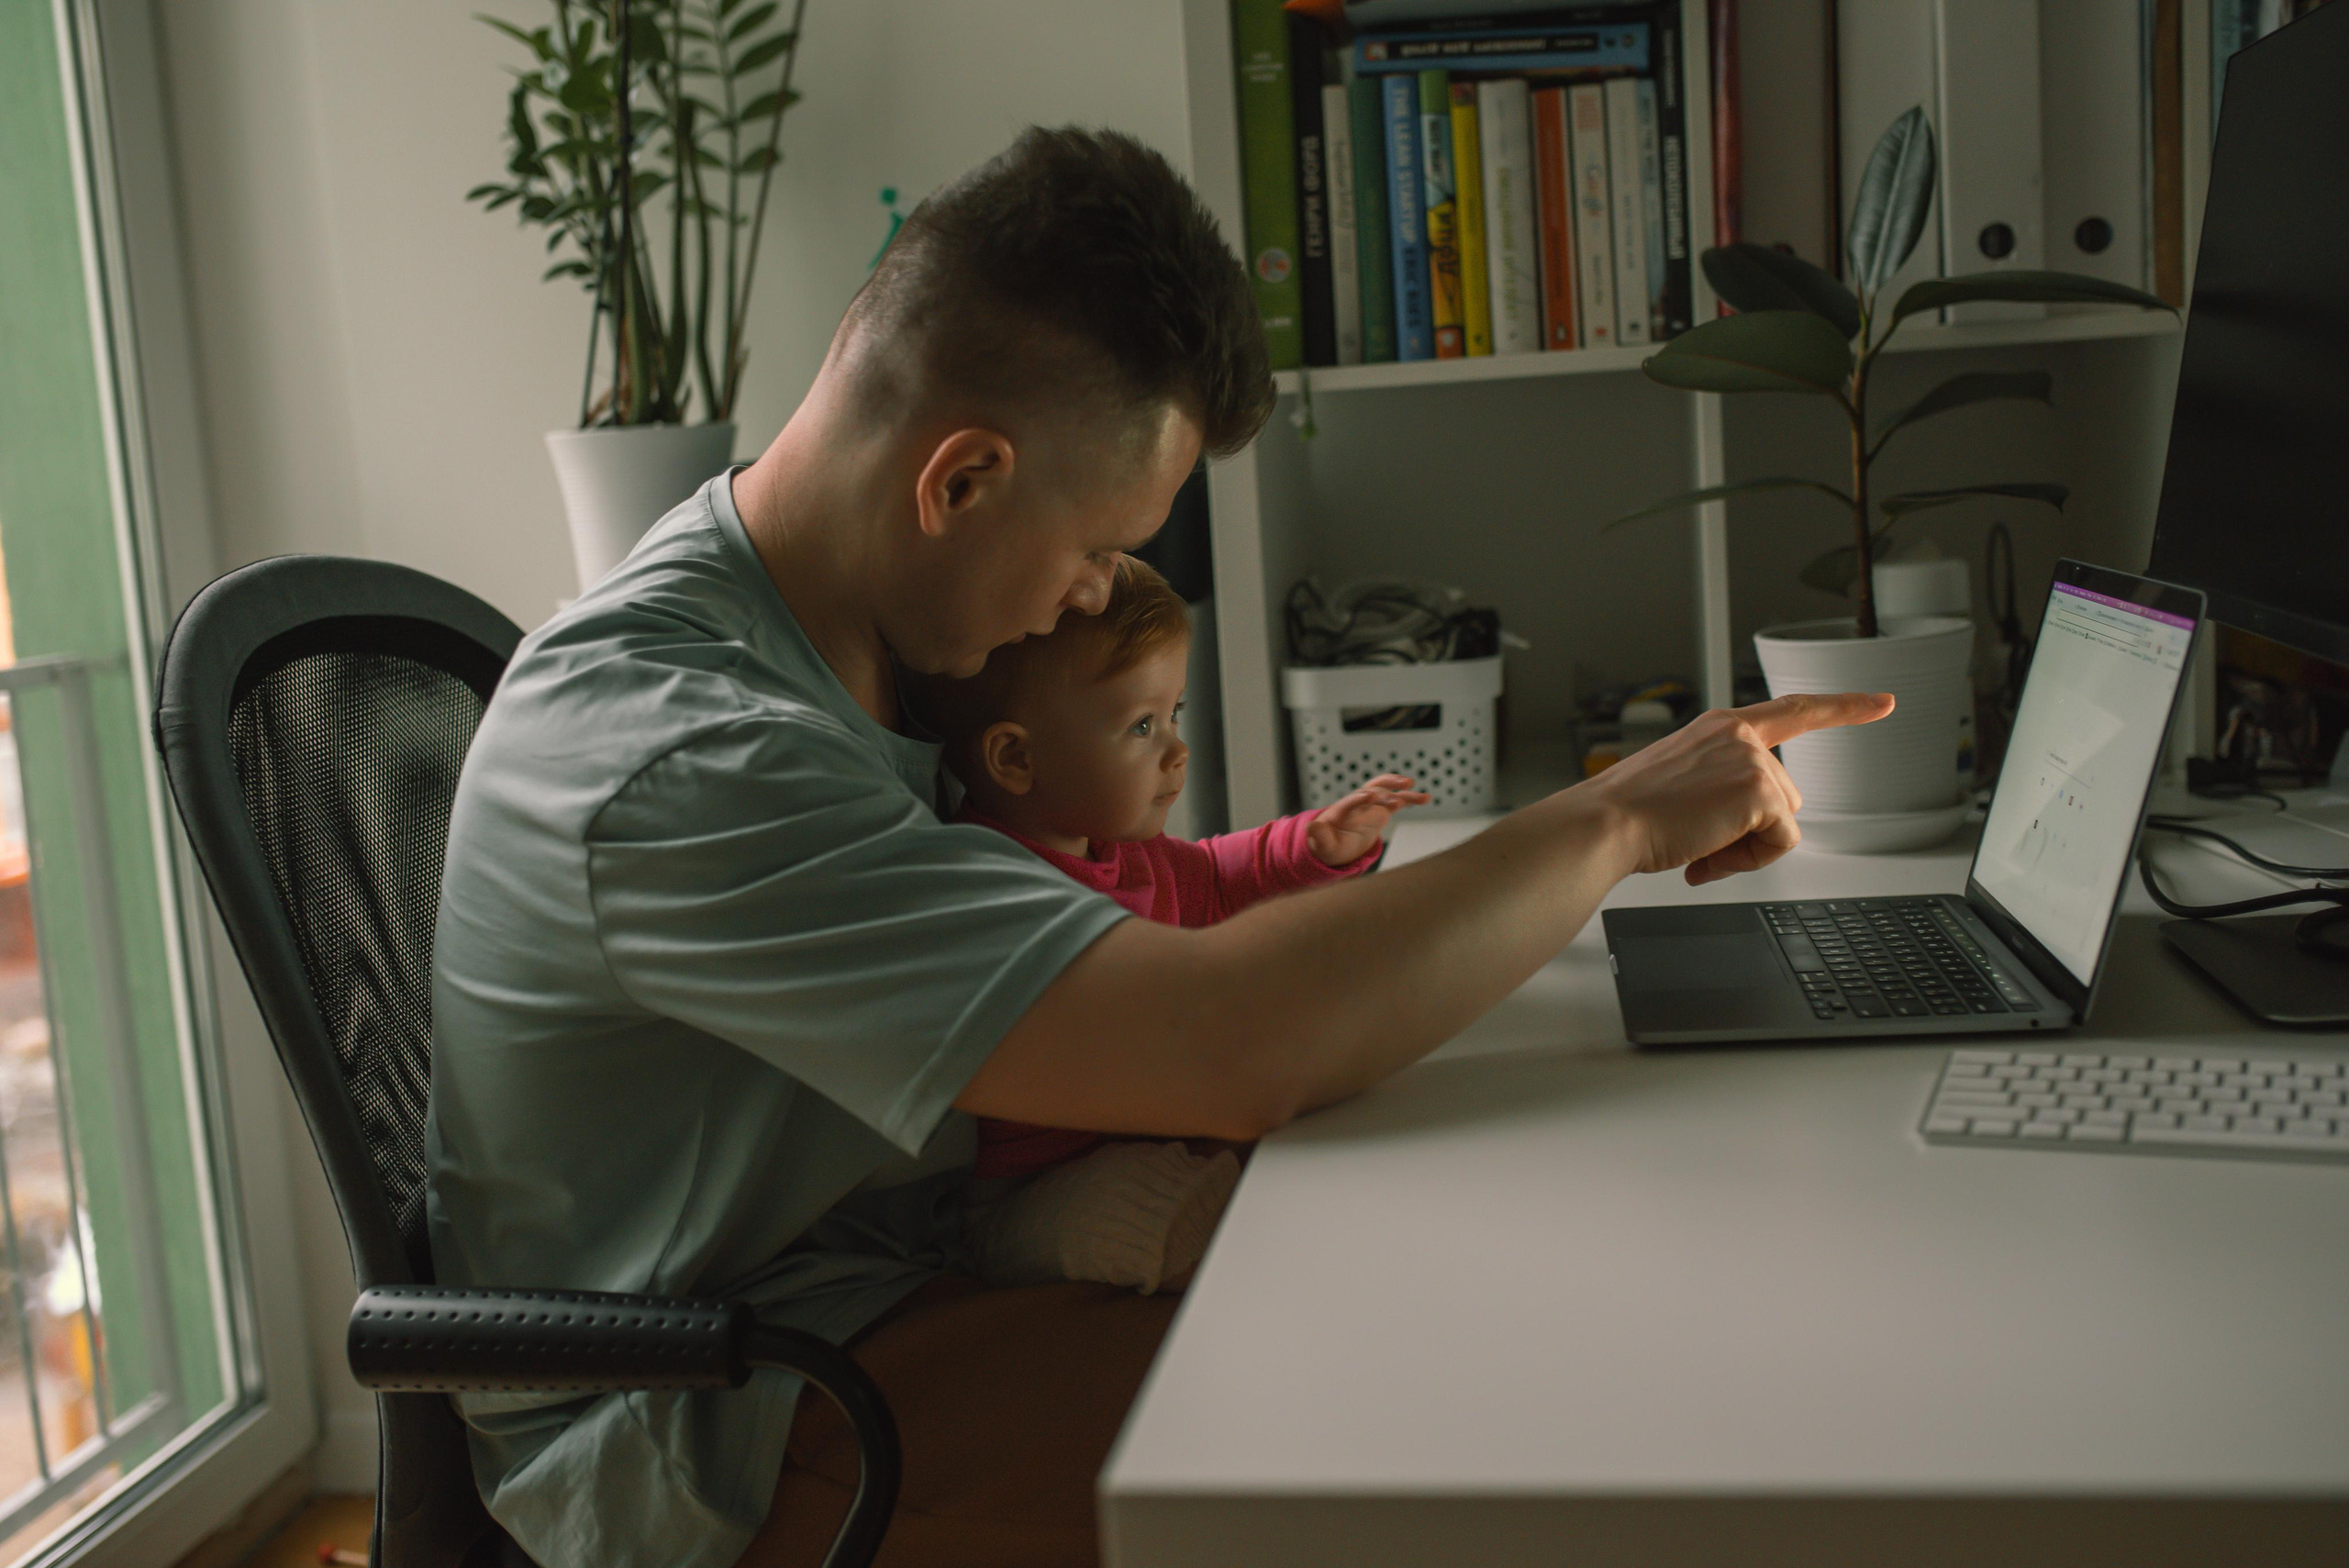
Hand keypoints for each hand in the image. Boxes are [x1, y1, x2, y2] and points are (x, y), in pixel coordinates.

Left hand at [1308, 773, 1431, 865]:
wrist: (1338, 842)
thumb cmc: (1329, 845)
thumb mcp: (1323, 845)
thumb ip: (1319, 836)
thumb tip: (1311, 827)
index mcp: (1340, 813)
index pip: (1348, 803)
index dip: (1357, 799)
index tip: (1367, 796)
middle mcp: (1356, 803)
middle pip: (1368, 791)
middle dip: (1380, 794)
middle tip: (1394, 799)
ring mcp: (1370, 804)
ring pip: (1385, 790)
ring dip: (1396, 787)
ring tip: (1411, 785)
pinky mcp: (1382, 808)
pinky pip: (1397, 800)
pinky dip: (1410, 798)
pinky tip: (1426, 798)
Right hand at [1576, 692, 1893, 884]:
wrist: (1605, 824)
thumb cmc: (1628, 812)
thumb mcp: (1680, 784)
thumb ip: (1722, 791)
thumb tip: (1743, 835)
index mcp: (1720, 728)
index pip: (1793, 711)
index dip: (1842, 707)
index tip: (1881, 703)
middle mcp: (1740, 735)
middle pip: (1785, 795)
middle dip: (1752, 829)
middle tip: (1700, 840)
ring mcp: (1752, 760)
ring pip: (1783, 821)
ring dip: (1746, 847)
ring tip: (1697, 846)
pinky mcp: (1759, 791)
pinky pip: (1781, 842)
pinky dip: (1747, 860)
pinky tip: (1706, 854)